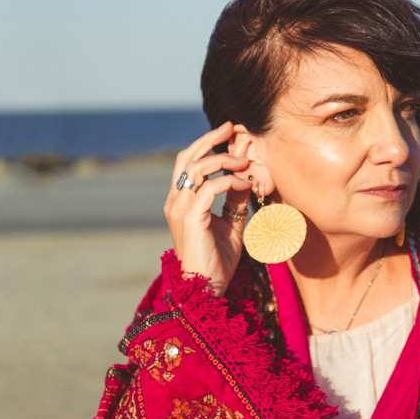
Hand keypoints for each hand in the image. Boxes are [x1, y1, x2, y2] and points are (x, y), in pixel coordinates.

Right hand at [163, 122, 252, 295]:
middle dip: (208, 139)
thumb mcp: (230, 223)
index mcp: (181, 201)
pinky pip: (209, 188)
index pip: (188, 163)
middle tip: (230, 128)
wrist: (206, 290)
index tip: (227, 132)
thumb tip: (244, 177)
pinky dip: (228, 181)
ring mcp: (179, 209)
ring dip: (223, 160)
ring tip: (245, 162)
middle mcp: (175, 201)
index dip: (206, 144)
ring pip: (196, 169)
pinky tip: (244, 183)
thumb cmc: (217, 261)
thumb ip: (233, 200)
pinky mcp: (188, 218)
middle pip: (186, 158)